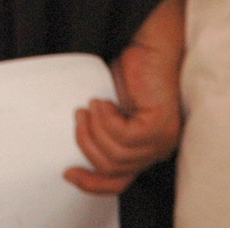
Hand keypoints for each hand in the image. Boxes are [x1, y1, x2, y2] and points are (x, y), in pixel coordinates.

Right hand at [64, 38, 181, 195]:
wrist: (150, 46)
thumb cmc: (132, 72)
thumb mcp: (110, 110)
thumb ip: (104, 134)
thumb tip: (79, 147)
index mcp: (145, 151)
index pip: (118, 183)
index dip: (91, 183)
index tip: (69, 172)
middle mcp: (156, 151)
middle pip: (112, 169)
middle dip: (87, 143)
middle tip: (80, 117)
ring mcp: (160, 141)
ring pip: (115, 154)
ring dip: (95, 128)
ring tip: (91, 105)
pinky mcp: (158, 126)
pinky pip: (122, 136)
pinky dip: (106, 118)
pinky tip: (103, 101)